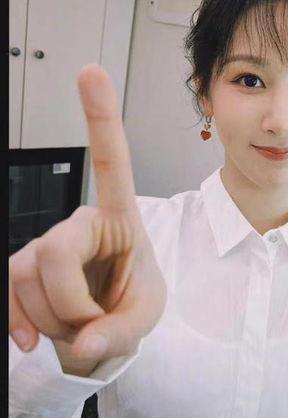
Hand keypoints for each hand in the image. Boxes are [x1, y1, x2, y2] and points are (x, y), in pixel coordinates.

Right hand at [9, 64, 166, 374]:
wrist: (109, 324)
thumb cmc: (133, 303)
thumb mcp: (144, 316)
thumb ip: (118, 331)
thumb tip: (83, 346)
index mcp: (120, 220)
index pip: (112, 162)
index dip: (99, 117)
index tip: (91, 71)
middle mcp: (80, 223)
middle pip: (55, 251)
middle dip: (70, 302)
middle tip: (92, 321)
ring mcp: (47, 244)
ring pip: (28, 275)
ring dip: (54, 316)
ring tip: (78, 324)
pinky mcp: (23, 266)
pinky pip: (6, 291)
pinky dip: (19, 322)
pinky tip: (31, 338)